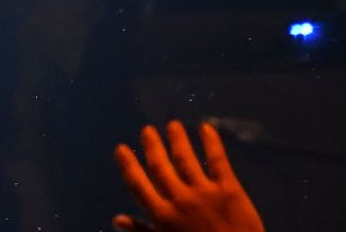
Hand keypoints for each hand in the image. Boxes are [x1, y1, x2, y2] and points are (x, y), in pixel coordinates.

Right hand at [113, 120, 265, 231]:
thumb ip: (142, 231)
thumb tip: (117, 219)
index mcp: (162, 215)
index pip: (138, 184)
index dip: (128, 165)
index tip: (121, 148)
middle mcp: (179, 198)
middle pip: (161, 166)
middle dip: (153, 146)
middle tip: (148, 130)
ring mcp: (204, 192)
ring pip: (186, 159)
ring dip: (177, 139)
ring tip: (173, 124)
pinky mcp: (229, 189)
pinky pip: (218, 161)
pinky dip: (212, 143)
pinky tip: (206, 128)